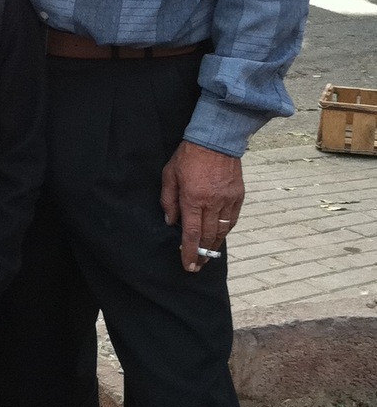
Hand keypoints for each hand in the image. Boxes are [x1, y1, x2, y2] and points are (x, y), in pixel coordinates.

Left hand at [160, 140, 244, 273]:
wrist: (216, 140)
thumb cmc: (189, 156)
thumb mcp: (170, 175)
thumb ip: (168, 201)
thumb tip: (170, 222)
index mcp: (193, 199)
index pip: (192, 234)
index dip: (191, 252)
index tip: (189, 266)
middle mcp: (212, 203)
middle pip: (209, 237)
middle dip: (203, 254)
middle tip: (198, 265)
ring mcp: (227, 200)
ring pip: (222, 231)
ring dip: (215, 246)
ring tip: (209, 256)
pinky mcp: (238, 196)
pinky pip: (233, 220)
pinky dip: (226, 231)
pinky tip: (220, 236)